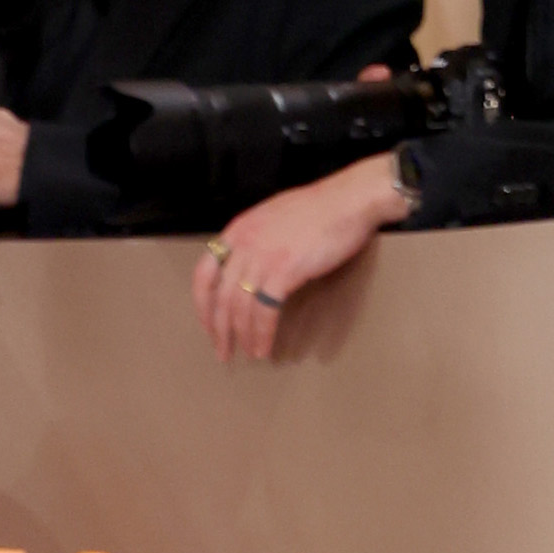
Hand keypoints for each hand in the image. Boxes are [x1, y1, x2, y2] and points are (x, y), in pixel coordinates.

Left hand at [193, 151, 410, 363]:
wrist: (350, 198)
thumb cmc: (320, 207)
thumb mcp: (273, 217)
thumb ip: (255, 240)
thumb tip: (249, 266)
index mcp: (238, 230)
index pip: (203, 273)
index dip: (203, 304)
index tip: (208, 324)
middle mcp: (244, 244)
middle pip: (220, 297)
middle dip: (219, 330)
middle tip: (223, 351)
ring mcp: (262, 257)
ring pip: (240, 308)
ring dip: (242, 337)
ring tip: (248, 353)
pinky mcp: (284, 270)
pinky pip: (265, 311)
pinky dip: (262, 334)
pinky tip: (264, 347)